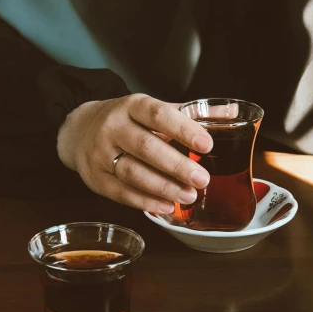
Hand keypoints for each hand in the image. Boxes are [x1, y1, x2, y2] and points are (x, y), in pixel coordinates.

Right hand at [57, 94, 211, 212]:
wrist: (79, 129)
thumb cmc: (127, 120)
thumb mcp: (155, 109)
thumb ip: (192, 113)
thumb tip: (232, 113)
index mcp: (132, 106)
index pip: (158, 114)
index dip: (183, 129)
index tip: (207, 143)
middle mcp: (113, 127)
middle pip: (146, 147)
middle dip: (176, 165)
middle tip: (202, 178)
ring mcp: (101, 154)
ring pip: (133, 172)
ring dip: (164, 187)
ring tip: (190, 195)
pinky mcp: (96, 178)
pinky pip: (121, 192)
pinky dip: (145, 201)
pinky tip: (167, 205)